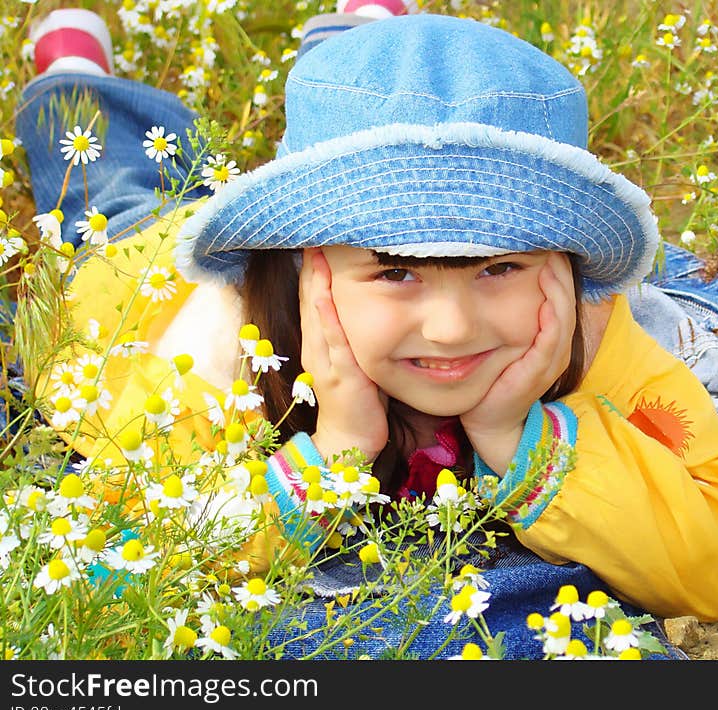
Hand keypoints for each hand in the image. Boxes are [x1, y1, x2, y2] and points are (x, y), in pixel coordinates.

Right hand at [299, 249, 388, 461]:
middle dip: (310, 264)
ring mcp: (324, 360)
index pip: (315, 295)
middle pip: (309, 297)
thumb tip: (376, 300)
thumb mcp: (359, 356)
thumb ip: (359, 331)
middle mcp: (316, 346)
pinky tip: (325, 296)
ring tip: (314, 251)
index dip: (314, 266)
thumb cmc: (360, 398)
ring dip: (314, 282)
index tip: (318, 236)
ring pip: (316, 314)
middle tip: (312, 230)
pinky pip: (331, 342)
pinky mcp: (339, 375)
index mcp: (321, 340)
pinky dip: (326, 317)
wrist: (350, 439)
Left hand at [459, 254, 576, 473]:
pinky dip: (551, 318)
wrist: (490, 419)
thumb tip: (488, 275)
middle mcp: (557, 346)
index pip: (560, 295)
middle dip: (561, 272)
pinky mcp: (539, 370)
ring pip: (562, 315)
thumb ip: (505, 314)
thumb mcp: (503, 340)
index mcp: (550, 337)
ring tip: (551, 262)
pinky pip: (551, 339)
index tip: (546, 243)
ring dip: (558, 289)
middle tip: (552, 243)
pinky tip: (545, 300)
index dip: (557, 270)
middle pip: (567, 300)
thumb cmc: (493, 377)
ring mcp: (551, 359)